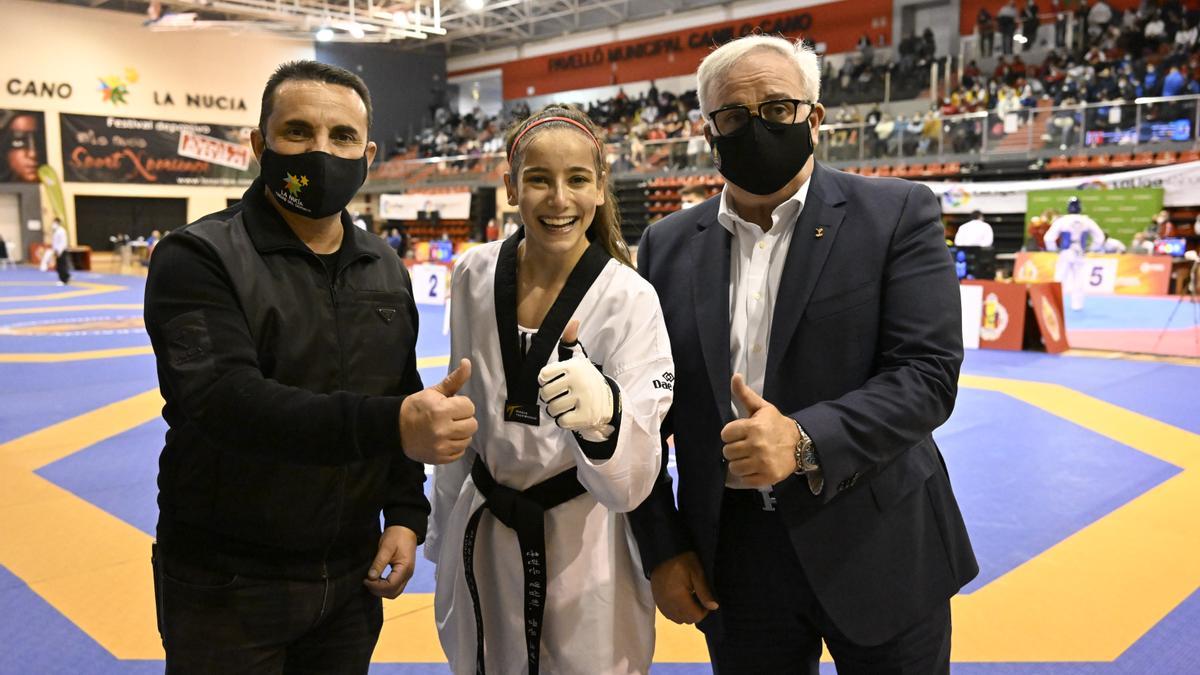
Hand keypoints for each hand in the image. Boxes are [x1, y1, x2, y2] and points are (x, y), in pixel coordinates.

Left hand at [364, 526, 416, 598]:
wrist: (406, 528)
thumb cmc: (397, 535)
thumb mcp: (386, 547)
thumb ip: (379, 562)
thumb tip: (371, 577)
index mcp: (405, 568)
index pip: (390, 586)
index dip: (376, 586)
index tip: (365, 580)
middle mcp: (407, 574)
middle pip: (393, 593)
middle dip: (378, 591)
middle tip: (367, 582)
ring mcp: (406, 575)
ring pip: (394, 592)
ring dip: (382, 590)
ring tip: (371, 581)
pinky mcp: (403, 574)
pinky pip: (395, 586)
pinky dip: (385, 587)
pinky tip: (377, 580)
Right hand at [400, 358, 476, 464]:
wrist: (396, 428)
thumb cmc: (417, 407)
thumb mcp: (434, 392)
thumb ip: (454, 380)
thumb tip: (468, 362)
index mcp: (441, 410)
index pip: (469, 407)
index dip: (461, 405)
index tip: (450, 406)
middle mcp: (442, 430)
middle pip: (472, 425)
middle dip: (463, 419)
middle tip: (450, 418)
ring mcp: (441, 447)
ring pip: (467, 439)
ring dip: (461, 433)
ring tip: (448, 428)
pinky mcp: (440, 459)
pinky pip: (460, 452)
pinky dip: (455, 446)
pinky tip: (444, 439)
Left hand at [537, 320, 612, 435]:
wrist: (609, 401)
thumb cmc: (586, 379)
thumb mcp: (578, 359)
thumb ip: (569, 340)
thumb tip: (573, 320)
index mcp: (573, 366)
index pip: (543, 376)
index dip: (545, 381)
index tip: (554, 382)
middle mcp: (579, 381)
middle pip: (546, 394)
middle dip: (550, 398)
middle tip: (560, 396)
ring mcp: (583, 399)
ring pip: (553, 409)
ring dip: (556, 410)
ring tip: (565, 406)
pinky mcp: (586, 416)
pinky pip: (562, 421)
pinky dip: (563, 421)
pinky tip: (571, 415)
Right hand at [650, 551, 718, 623]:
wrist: (663, 553)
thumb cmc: (682, 561)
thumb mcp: (697, 573)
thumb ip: (705, 592)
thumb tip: (714, 607)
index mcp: (679, 597)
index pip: (695, 616)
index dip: (704, 611)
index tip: (706, 601)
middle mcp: (668, 604)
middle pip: (686, 620)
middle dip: (695, 613)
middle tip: (698, 599)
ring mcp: (661, 603)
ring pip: (677, 619)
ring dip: (685, 613)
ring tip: (689, 599)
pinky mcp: (657, 600)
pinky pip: (668, 614)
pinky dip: (676, 612)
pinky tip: (679, 600)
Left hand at [720, 374, 800, 487]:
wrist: (800, 444)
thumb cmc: (776, 424)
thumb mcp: (762, 407)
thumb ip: (745, 394)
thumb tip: (734, 376)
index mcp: (754, 427)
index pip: (725, 434)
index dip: (730, 434)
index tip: (738, 434)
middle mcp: (757, 445)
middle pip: (727, 452)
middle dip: (733, 449)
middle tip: (743, 446)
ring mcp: (762, 462)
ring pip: (733, 467)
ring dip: (738, 463)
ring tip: (747, 458)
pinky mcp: (766, 477)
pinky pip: (744, 480)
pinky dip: (746, 475)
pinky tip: (753, 467)